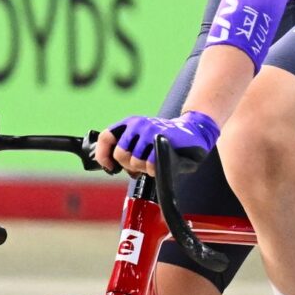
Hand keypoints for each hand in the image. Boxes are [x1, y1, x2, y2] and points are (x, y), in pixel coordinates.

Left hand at [95, 111, 220, 175]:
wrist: (192, 131)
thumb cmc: (165, 139)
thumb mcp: (142, 140)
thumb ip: (127, 149)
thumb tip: (110, 166)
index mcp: (129, 123)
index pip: (106, 137)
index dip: (103, 154)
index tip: (109, 167)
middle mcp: (137, 124)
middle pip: (120, 154)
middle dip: (129, 165)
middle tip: (140, 166)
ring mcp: (150, 130)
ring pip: (135, 161)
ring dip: (145, 168)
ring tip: (154, 161)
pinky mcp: (162, 139)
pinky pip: (150, 164)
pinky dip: (155, 170)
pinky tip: (161, 164)